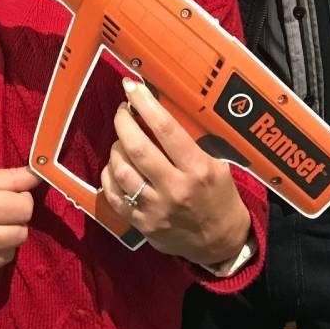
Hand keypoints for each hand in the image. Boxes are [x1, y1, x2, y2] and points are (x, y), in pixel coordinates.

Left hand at [100, 79, 249, 266]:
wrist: (220, 242)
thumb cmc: (219, 195)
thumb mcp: (217, 163)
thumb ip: (192, 141)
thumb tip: (162, 108)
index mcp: (198, 169)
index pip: (166, 129)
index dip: (145, 104)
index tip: (132, 87)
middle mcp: (175, 189)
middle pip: (137, 148)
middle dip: (124, 121)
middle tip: (123, 110)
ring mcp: (155, 209)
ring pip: (121, 171)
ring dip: (116, 147)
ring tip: (122, 139)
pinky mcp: (142, 225)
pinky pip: (113, 196)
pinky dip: (109, 175)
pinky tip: (115, 165)